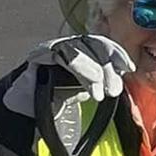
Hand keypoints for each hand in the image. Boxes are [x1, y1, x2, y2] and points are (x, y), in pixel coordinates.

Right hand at [1, 35, 133, 115]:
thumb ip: (103, 80)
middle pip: (93, 44)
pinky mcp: (39, 53)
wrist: (27, 111)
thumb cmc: (57, 100)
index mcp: (80, 49)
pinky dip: (79, 67)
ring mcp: (52, 47)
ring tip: (99, 92)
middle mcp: (68, 44)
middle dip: (107, 67)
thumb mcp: (87, 88)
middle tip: (113, 90)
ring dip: (94, 70)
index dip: (116, 53)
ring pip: (80, 49)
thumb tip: (121, 78)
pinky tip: (90, 82)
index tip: (129, 68)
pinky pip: (62, 54)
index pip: (101, 44)